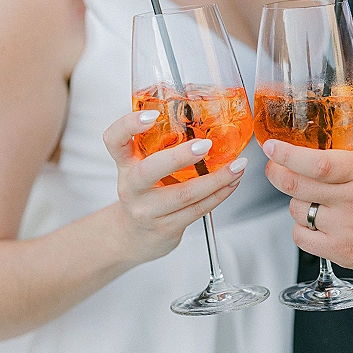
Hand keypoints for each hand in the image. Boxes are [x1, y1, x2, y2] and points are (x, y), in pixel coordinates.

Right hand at [103, 111, 245, 263]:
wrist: (134, 236)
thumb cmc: (145, 192)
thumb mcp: (142, 165)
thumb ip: (159, 144)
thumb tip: (203, 116)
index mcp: (125, 163)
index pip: (115, 140)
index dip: (129, 125)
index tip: (152, 115)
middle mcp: (131, 187)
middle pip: (148, 171)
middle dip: (179, 157)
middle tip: (205, 145)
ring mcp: (147, 210)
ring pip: (184, 195)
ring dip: (216, 179)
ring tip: (237, 165)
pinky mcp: (166, 227)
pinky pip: (197, 209)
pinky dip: (219, 194)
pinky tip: (232, 182)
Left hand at [262, 118, 352, 279]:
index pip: (317, 163)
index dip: (288, 154)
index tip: (272, 146)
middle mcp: (352, 201)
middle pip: (296, 186)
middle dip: (276, 172)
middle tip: (275, 165)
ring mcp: (345, 229)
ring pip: (296, 210)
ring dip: (296, 200)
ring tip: (311, 196)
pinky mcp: (341, 253)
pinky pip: (302, 238)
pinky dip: (302, 228)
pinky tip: (315, 221)